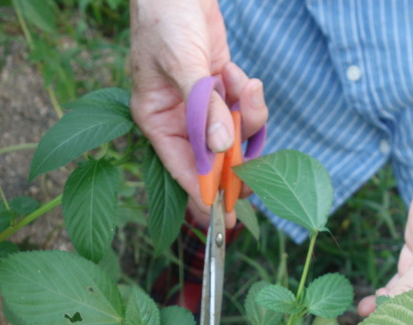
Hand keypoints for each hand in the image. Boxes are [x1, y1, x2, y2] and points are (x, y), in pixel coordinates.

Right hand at [129, 0, 267, 223]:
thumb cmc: (166, 21)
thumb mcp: (183, 64)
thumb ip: (203, 108)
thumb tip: (221, 147)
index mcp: (156, 120)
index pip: (182, 166)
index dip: (204, 191)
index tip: (224, 215)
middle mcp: (178, 119)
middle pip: (212, 158)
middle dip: (236, 160)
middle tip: (257, 173)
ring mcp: (202, 105)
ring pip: (234, 134)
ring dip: (248, 118)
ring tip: (246, 88)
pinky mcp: (220, 90)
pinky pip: (242, 110)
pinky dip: (248, 97)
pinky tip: (239, 75)